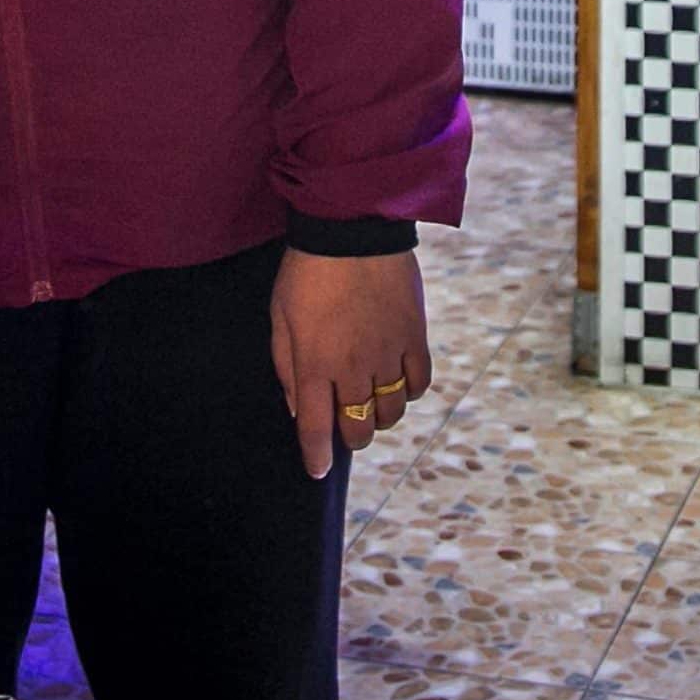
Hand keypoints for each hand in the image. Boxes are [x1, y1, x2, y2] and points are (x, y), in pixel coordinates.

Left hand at [269, 248, 433, 481]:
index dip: (315, 457)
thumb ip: (286, 366)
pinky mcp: (415, 338)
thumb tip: (297, 409)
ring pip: (391, 412)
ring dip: (379, 414)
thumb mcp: (280, 315)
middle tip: (344, 420)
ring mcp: (388, 354)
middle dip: (350, 434)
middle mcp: (354, 367)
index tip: (316, 470)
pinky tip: (396, 378)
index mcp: (315, 362)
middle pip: (359, 428)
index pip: (315, 429)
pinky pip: (419, 384)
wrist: (352, 229)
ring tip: (369, 395)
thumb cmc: (306, 270)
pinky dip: (409, 390)